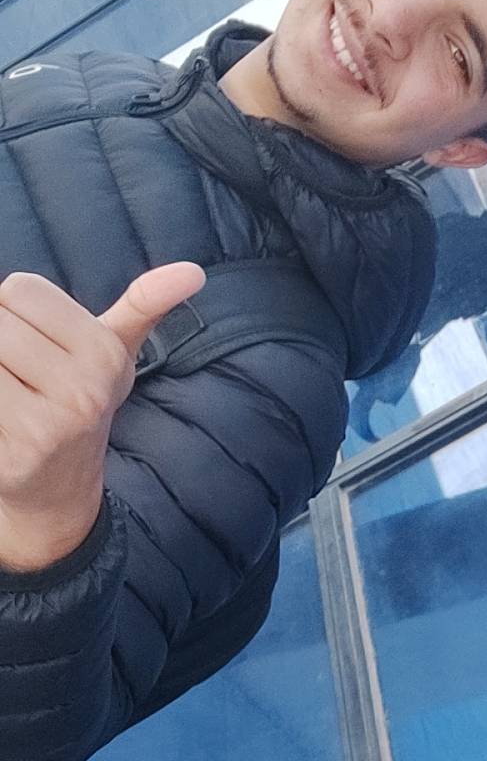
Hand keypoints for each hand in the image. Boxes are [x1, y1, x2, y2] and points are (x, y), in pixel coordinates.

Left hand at [0, 263, 205, 572]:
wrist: (61, 488)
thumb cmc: (80, 403)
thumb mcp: (117, 354)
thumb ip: (146, 305)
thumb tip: (193, 272)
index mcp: (104, 354)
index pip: (19, 289)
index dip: (19, 313)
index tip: (40, 345)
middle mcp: (82, 391)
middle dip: (1, 342)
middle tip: (23, 375)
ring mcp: (46, 426)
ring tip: (12, 396)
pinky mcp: (13, 453)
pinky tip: (4, 423)